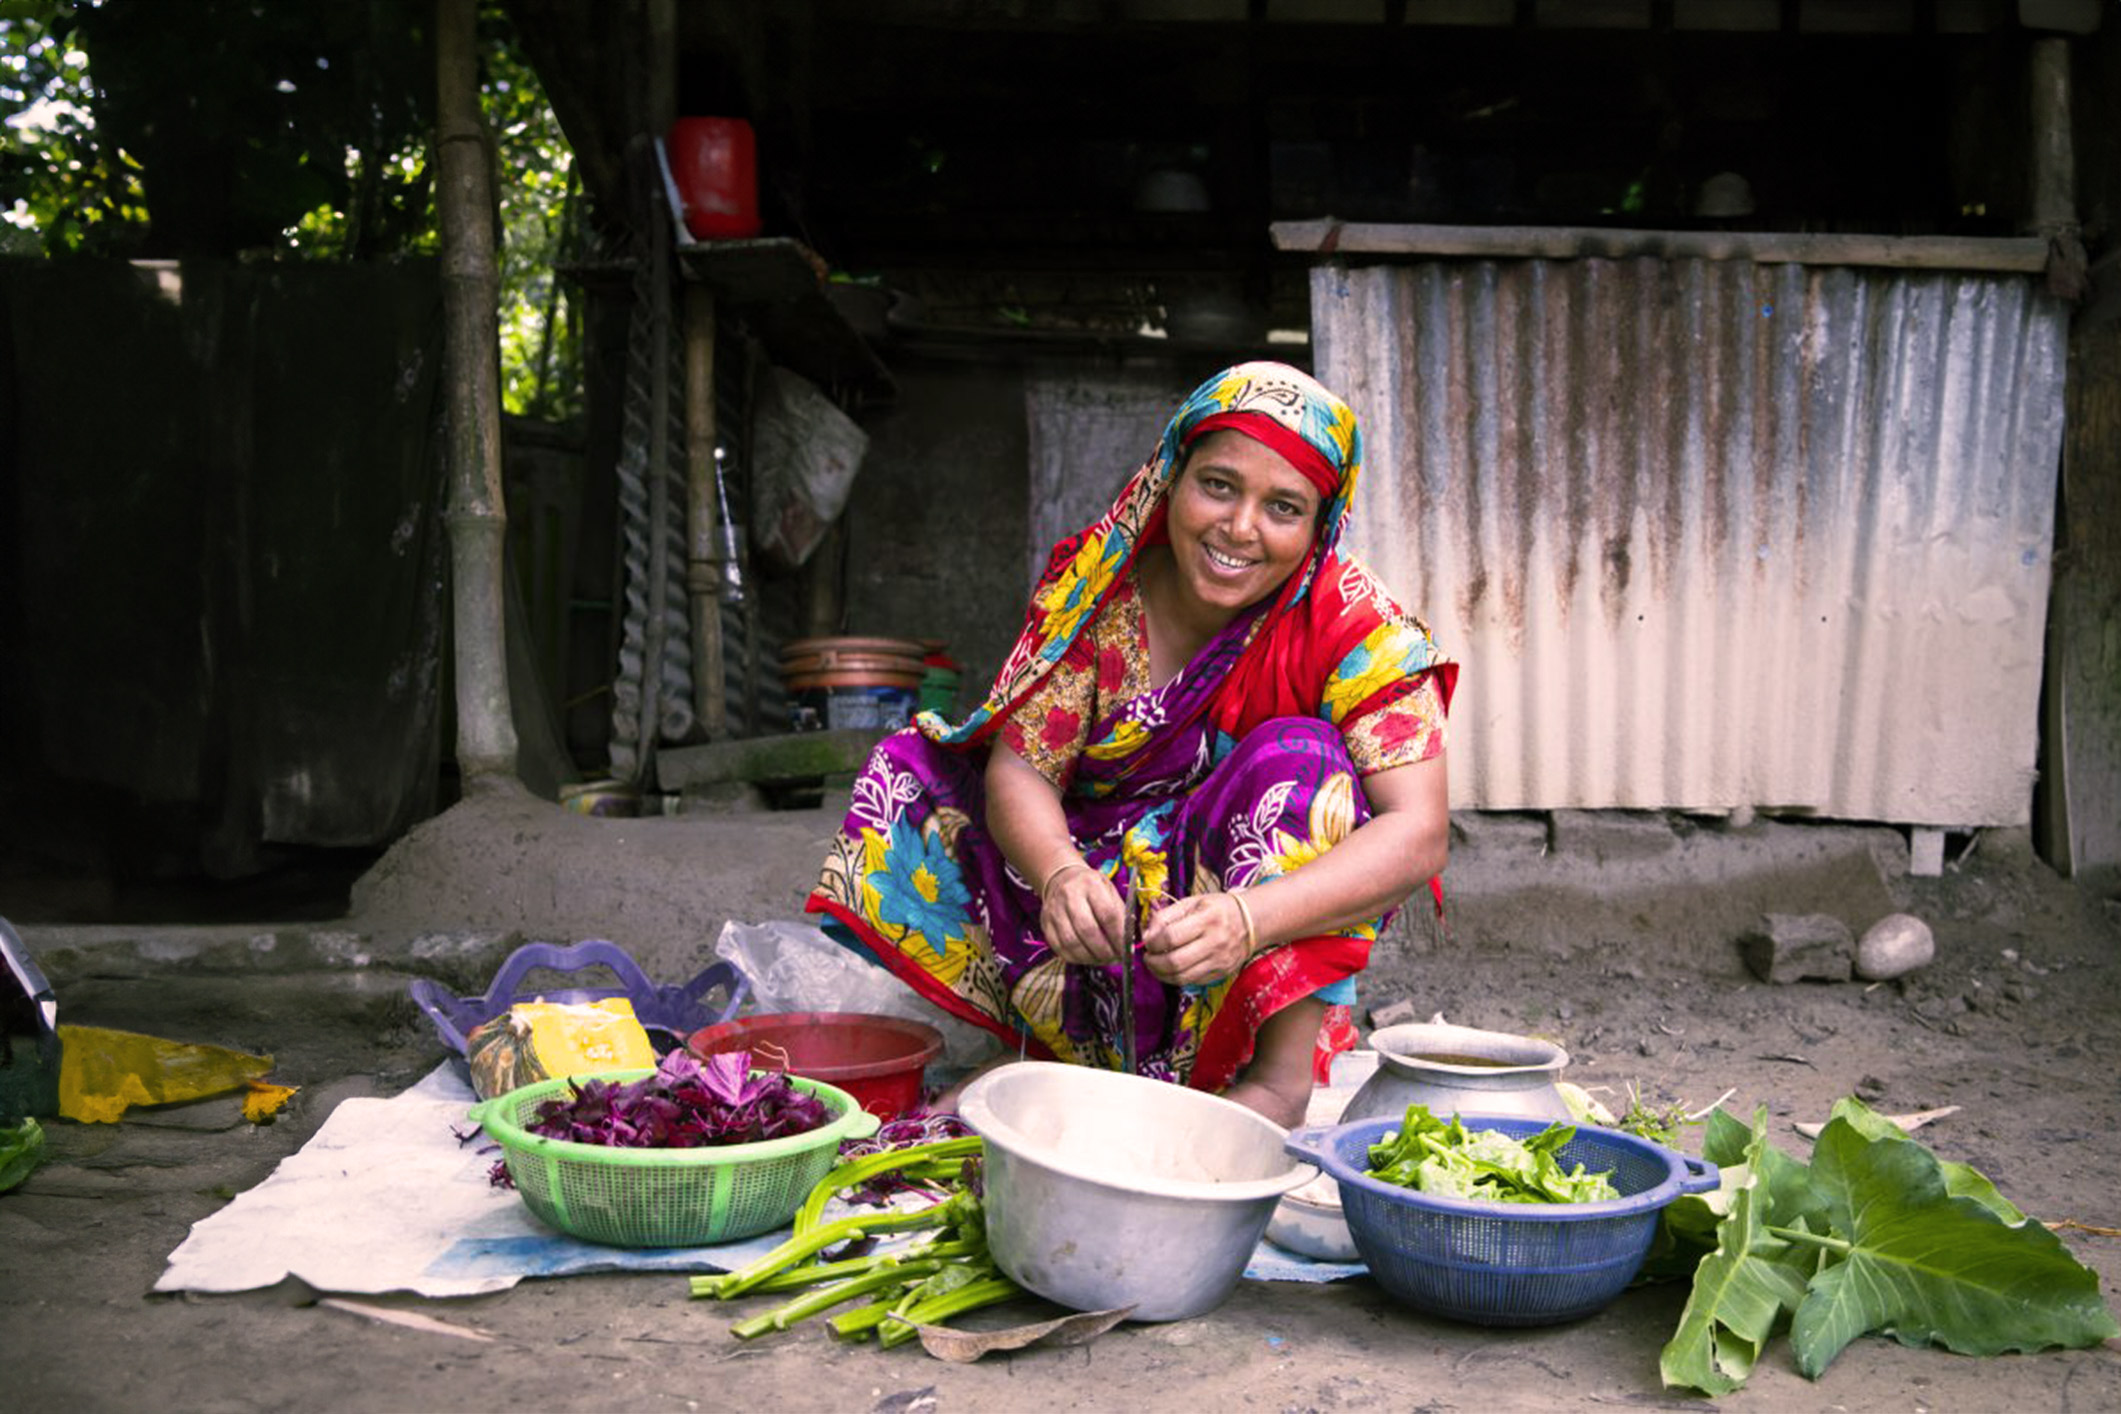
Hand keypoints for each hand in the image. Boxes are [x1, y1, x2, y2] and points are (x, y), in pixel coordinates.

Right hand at [1039, 863, 1125, 964]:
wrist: (1061, 879)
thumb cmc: (1092, 888)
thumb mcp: (1110, 891)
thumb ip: (1119, 915)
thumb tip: (1126, 944)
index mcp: (1091, 885)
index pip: (1107, 915)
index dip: (1118, 937)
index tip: (1126, 950)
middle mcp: (1069, 896)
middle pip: (1087, 930)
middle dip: (1104, 951)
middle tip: (1114, 958)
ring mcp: (1054, 911)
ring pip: (1071, 942)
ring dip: (1090, 957)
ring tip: (1102, 960)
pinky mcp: (1045, 924)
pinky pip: (1059, 948)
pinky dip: (1076, 958)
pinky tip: (1087, 958)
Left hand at [1140, 891, 1254, 985]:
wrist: (1250, 922)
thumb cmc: (1217, 909)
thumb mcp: (1191, 902)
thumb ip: (1166, 916)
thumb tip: (1146, 936)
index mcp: (1207, 919)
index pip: (1171, 937)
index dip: (1153, 942)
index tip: (1148, 941)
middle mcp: (1215, 942)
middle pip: (1175, 962)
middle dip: (1154, 962)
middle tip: (1148, 957)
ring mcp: (1219, 961)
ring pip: (1182, 977)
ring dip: (1161, 974)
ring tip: (1155, 965)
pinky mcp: (1221, 973)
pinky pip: (1192, 982)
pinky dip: (1175, 978)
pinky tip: (1171, 969)